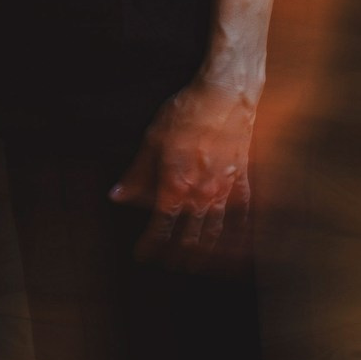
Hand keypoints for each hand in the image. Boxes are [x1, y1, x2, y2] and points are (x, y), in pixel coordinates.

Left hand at [109, 76, 255, 264]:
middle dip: (178, 254)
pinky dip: (237, 230)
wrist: (226, 95)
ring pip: (215, 230)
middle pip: (190, 236)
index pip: (161, 227)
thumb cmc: (187, 113)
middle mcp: (201, 195)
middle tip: (170, 264)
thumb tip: (117, 195)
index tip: (143, 254)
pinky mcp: (242, 178)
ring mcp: (224, 189)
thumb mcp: (152, 139)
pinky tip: (236, 239)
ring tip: (197, 262)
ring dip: (204, 250)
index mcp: (176, 187)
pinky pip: (241, 211)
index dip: (151, 244)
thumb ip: (136, 172)